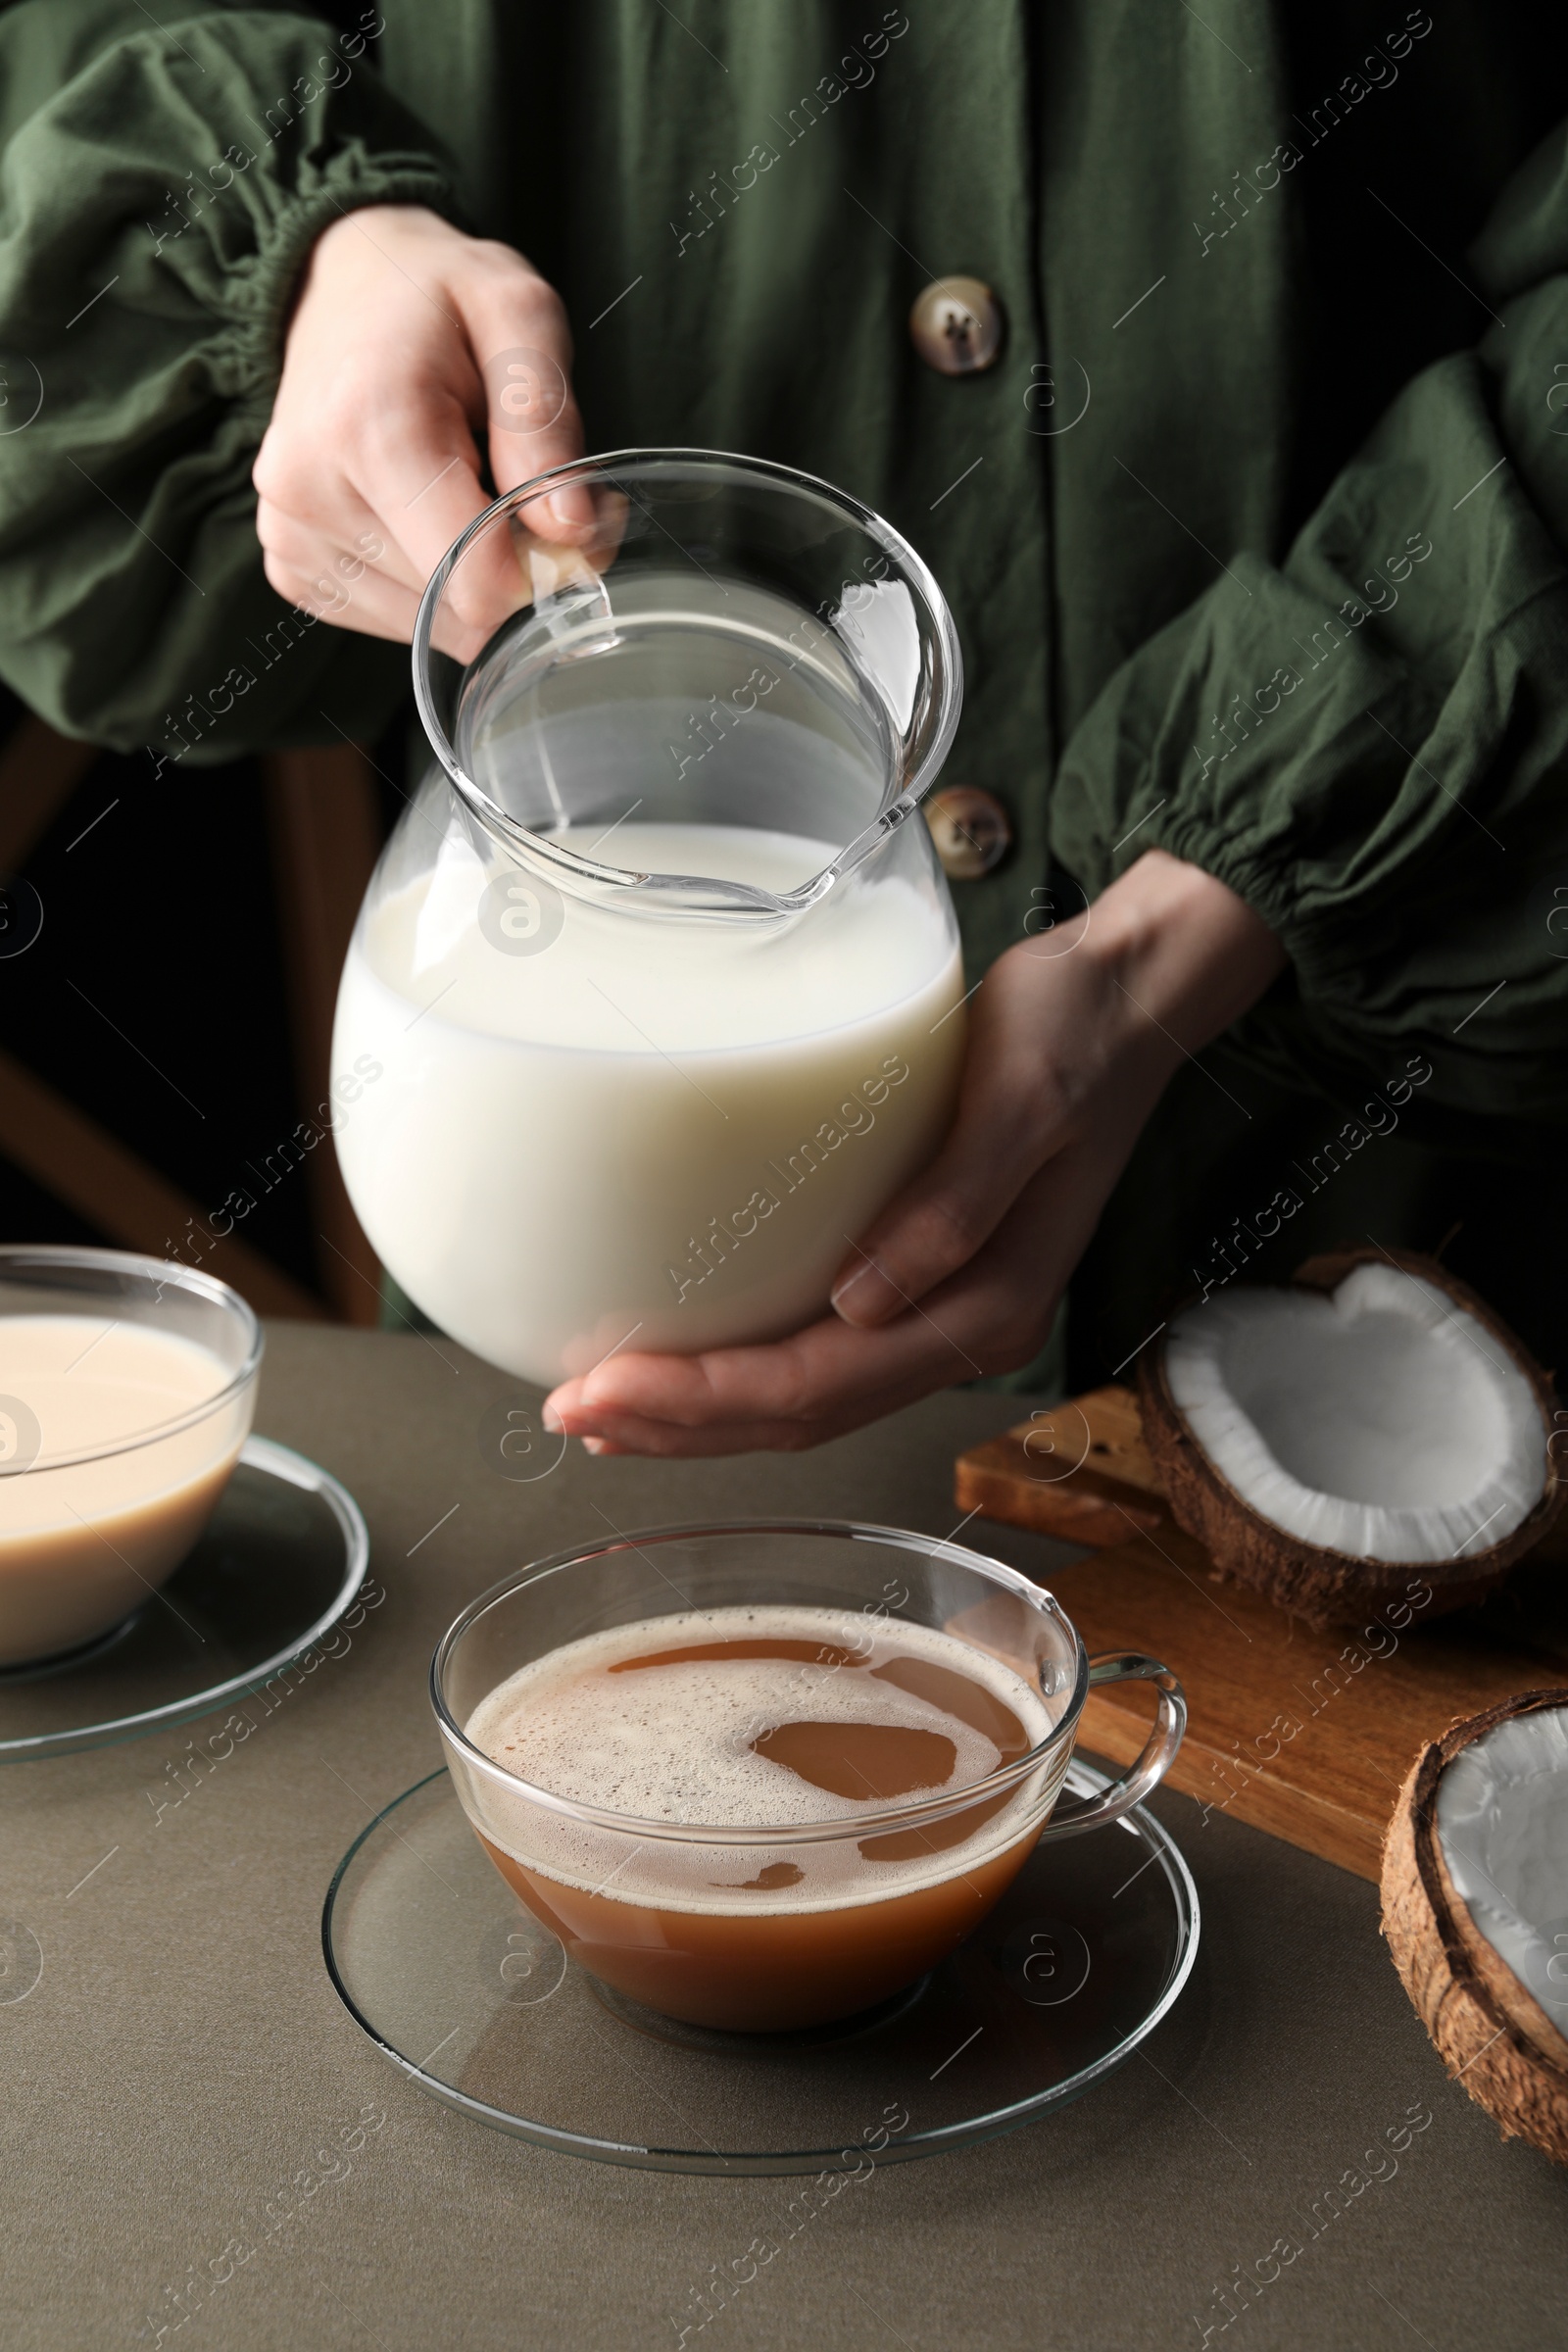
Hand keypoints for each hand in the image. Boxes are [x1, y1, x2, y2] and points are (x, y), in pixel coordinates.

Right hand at [253, 205, 591, 642]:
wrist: (338, 284)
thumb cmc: (433, 294)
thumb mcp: (515, 312)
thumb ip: (546, 421)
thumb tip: (570, 532)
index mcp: (370, 428)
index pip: (477, 580)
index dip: (543, 566)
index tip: (564, 514)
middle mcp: (311, 490)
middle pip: (459, 610)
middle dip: (512, 568)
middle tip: (519, 487)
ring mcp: (291, 534)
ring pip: (430, 627)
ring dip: (471, 578)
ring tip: (465, 488)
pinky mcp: (290, 565)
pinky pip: (393, 624)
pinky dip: (428, 586)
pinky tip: (423, 516)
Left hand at [543, 851, 1285, 1454]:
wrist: (1130, 998)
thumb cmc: (1079, 1032)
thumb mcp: (1027, 1099)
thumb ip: (954, 1204)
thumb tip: (864, 1298)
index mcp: (990, 1303)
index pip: (823, 1384)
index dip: (708, 1401)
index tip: (609, 1389)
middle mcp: (963, 1326)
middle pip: (804, 1416)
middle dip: (681, 1425)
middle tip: (572, 1414)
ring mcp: (940, 1308)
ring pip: (805, 1400)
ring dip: (700, 1415)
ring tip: (602, 1415)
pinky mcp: (918, 1274)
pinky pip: (817, 1353)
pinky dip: (739, 1374)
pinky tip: (680, 1366)